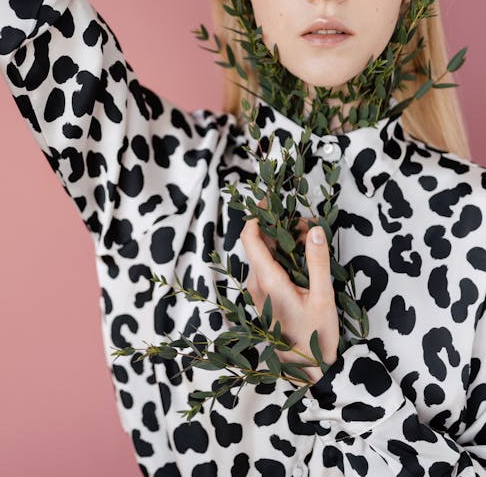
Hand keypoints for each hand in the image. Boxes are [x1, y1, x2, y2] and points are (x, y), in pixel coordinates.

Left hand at [240, 199, 338, 383]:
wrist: (306, 370)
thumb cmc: (316, 336)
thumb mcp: (323, 297)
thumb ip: (318, 261)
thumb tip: (314, 229)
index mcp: (268, 281)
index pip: (250, 238)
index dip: (256, 216)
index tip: (270, 201)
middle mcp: (256, 284)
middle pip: (259, 244)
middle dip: (280, 228)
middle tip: (308, 225)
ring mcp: (256, 293)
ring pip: (264, 257)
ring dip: (283, 244)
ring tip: (311, 241)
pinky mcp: (261, 299)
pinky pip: (266, 270)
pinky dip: (282, 259)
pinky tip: (304, 260)